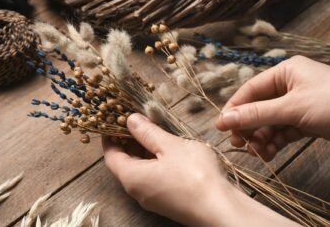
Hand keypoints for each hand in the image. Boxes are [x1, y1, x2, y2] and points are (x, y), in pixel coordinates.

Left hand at [103, 114, 297, 226]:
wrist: (220, 208)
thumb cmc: (193, 174)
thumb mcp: (169, 146)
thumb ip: (148, 132)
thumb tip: (130, 120)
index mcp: (132, 177)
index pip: (111, 156)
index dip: (110, 138)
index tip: (113, 122)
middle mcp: (138, 191)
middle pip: (125, 164)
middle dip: (128, 142)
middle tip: (137, 122)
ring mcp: (153, 199)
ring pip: (141, 171)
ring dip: (144, 152)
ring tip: (154, 132)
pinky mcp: (168, 202)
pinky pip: (154, 179)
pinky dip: (155, 162)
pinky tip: (169, 151)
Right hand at [216, 56, 329, 160]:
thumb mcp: (292, 108)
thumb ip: (256, 114)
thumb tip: (222, 120)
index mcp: (284, 72)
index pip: (250, 90)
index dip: (234, 109)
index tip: (221, 128)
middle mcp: (289, 86)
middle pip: (258, 108)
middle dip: (249, 127)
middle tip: (241, 145)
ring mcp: (298, 104)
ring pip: (269, 122)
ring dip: (262, 138)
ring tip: (261, 153)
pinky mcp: (306, 120)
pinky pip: (282, 130)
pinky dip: (276, 142)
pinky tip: (271, 153)